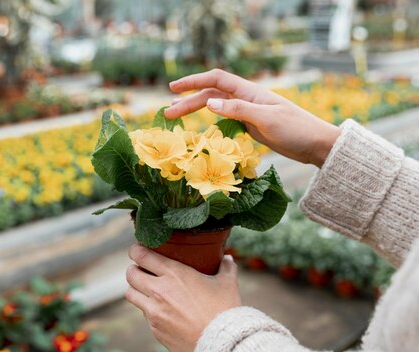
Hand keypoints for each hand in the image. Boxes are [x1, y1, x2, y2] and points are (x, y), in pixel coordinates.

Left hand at [125, 244, 240, 351]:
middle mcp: (159, 290)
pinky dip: (148, 309)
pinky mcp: (155, 328)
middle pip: (130, 273)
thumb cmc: (224, 311)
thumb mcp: (227, 283)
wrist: (221, 342)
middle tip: (142, 269)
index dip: (136, 250)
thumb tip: (228, 258)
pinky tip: (161, 308)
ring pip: (130, 293)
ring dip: (136, 289)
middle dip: (134, 269)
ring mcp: (154, 310)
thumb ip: (226, 267)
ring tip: (146, 289)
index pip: (142, 255)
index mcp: (174, 273)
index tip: (138, 250)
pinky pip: (143, 314)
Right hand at [164, 69, 340, 167]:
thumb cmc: (296, 129)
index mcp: (250, 92)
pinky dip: (209, 123)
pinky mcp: (251, 127)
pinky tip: (200, 129)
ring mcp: (248, 113)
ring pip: (216, 108)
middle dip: (188, 101)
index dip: (194, 81)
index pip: (217, 80)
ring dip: (196, 110)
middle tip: (167, 112)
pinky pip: (225, 121)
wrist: (317, 145)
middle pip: (212, 95)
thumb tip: (209, 103)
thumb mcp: (266, 119)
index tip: (174, 89)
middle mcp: (247, 100)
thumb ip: (238, 110)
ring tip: (176, 116)